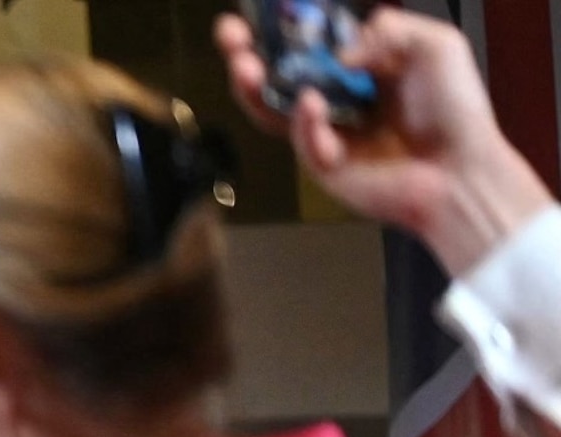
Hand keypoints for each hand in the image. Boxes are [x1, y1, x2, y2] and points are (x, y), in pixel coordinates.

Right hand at [216, 9, 553, 274]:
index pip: (314, 43)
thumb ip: (389, 30)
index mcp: (363, 67)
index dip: (287, 29)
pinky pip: (303, 140)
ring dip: (254, 87)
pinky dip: (305, 122)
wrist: (460, 168)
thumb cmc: (456, 109)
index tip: (261, 14)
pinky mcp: (324, 165)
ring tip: (245, 67)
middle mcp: (339, 98)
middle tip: (230, 36)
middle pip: (280, 75)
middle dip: (249, 54)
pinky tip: (311, 106)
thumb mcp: (435, 45)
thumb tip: (340, 53)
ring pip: (274, 110)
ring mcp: (328, 132)